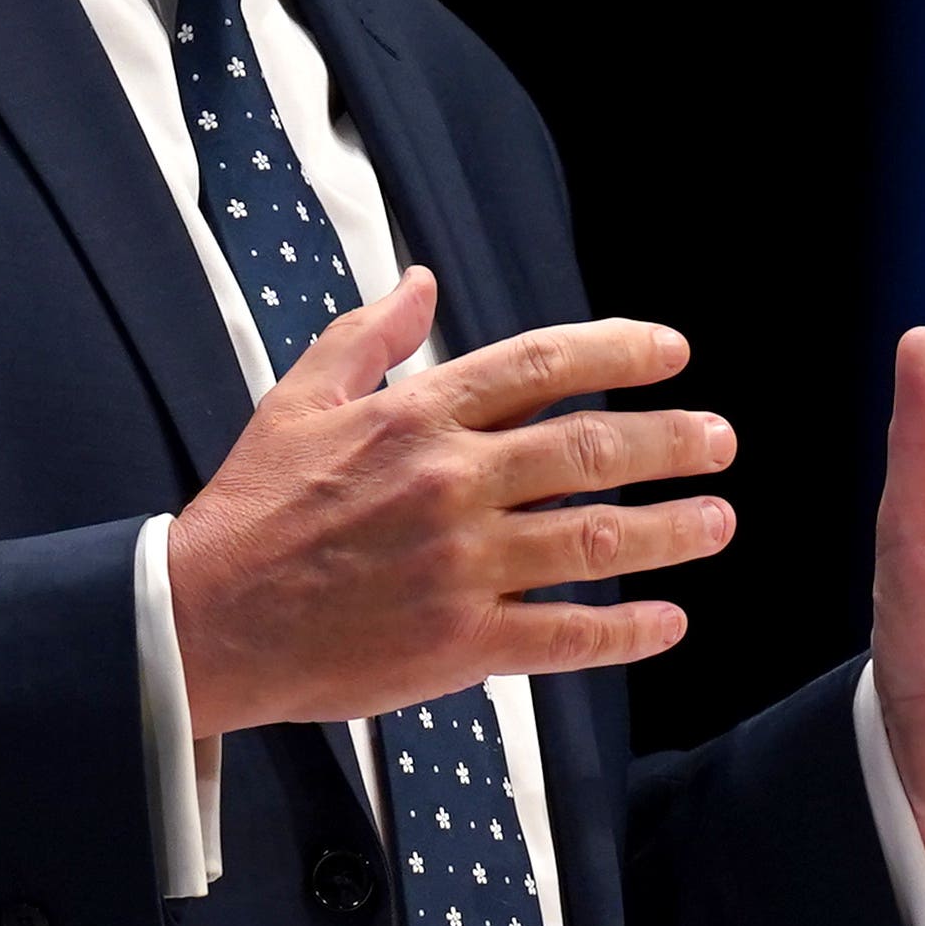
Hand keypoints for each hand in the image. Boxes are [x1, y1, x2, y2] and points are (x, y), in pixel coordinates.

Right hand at [165, 268, 739, 733]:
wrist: (204, 620)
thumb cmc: (252, 509)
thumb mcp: (298, 399)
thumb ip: (366, 336)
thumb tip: (420, 282)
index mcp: (416, 416)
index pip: (540, 364)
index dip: (617, 351)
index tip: (672, 352)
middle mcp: (449, 482)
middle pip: (588, 448)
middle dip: (669, 441)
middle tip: (720, 440)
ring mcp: (459, 565)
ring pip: (593, 539)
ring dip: (670, 530)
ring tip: (717, 521)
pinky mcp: (458, 643)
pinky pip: (563, 634)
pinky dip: (624, 630)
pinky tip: (667, 621)